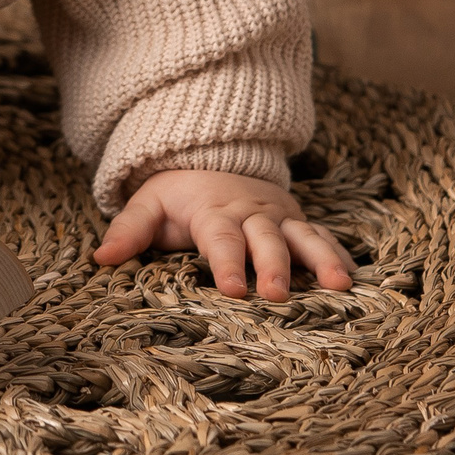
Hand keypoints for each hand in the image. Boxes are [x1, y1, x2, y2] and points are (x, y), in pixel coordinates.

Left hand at [94, 168, 355, 299]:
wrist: (211, 160)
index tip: (233, 290)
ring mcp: (279, 216)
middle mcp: (251, 213)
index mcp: (213, 212)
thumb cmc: (177, 195)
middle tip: (278, 294)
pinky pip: (322, 236)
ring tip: (338, 286)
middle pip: (265, 239)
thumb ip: (128, 231)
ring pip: (302, 236)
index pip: (221, 239)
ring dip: (320, 259)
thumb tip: (100, 260)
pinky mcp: (297, 221)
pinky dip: (339, 254)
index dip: (227, 263)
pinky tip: (354, 278)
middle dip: (274, 265)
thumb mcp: (147, 205)